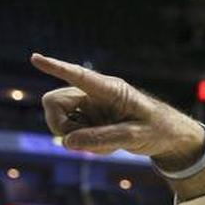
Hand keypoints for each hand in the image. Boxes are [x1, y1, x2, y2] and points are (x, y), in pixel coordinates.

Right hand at [31, 53, 204, 168]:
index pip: (80, 77)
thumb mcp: (136, 136)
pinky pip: (72, 135)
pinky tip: (107, 146)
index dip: (56, 68)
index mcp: (111, 89)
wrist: (168, 137)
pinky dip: (85, 145)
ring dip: (78, 139)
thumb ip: (104, 138)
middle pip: (54, 103)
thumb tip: (67, 143)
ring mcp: (90, 108)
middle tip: (79, 144)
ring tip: (109, 145)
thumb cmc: (158, 130)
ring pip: (61, 122)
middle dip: (60, 126)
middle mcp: (94, 94)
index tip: (35, 58)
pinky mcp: (89, 120)